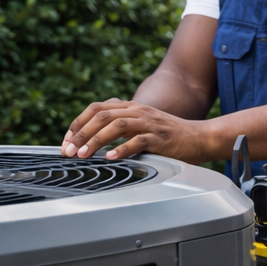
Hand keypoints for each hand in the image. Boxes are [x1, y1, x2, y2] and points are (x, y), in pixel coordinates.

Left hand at [62, 100, 218, 162]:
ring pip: (116, 125)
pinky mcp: (160, 137)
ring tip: (83, 155)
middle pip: (102, 116)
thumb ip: (121, 127)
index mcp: (131, 107)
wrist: (200, 138)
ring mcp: (149, 123)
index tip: (66, 141)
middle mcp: (138, 111)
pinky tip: (111, 158)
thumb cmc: (169, 137)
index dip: (77, 124)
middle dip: (80, 134)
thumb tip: (90, 141)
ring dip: (95, 141)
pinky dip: (122, 149)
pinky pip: (138, 141)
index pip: (97, 108)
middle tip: (68, 151)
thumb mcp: (142, 126)